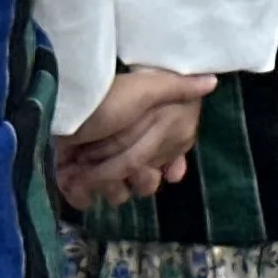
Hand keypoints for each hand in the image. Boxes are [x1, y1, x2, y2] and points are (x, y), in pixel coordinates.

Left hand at [55, 66, 214, 205]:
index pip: (159, 167)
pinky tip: (74, 185)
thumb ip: (180, 88)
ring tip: (92, 171)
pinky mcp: (75, 172)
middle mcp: (127, 153)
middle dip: (133, 180)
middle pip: (142, 184)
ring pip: (116, 195)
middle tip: (122, 167)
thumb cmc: (111, 93)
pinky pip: (83, 196)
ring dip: (105, 186)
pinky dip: (78, 194)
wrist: (65, 96)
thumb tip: (212, 82)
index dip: (153, 172)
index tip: (150, 169)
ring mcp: (100, 165)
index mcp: (150, 137)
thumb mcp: (148, 87)